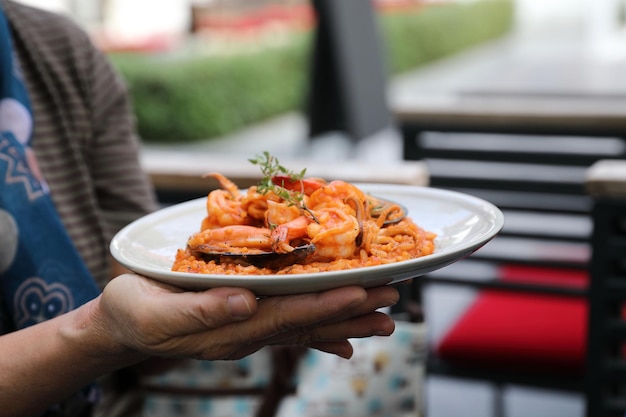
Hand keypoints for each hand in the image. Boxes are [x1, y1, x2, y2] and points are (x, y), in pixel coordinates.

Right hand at [91, 274, 398, 360]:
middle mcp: (246, 332)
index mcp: (228, 329)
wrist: (124, 326)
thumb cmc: (134, 312)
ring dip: (346, 319)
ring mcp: (249, 329)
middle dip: (350, 311)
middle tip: (391, 301)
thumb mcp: (154, 311)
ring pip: (305, 324)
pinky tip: (344, 341)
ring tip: (384, 317)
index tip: (360, 294)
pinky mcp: (246, 321)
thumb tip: (248, 303)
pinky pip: (290, 326)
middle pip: (307, 321)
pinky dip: (320, 330)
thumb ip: (201, 309)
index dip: (324, 305)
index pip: (286, 316)